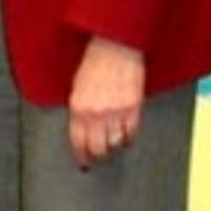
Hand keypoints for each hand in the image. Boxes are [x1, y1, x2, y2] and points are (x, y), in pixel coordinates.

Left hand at [67, 36, 144, 168]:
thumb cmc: (95, 63)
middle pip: (98, 148)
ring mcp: (116, 111)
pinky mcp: (133, 107)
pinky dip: (128, 137)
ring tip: (113, 143)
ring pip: (115, 143)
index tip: (83, 163)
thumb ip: (79, 109)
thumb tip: (82, 130)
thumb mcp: (77, 87)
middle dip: (98, 154)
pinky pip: (131, 133)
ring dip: (113, 146)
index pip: (78, 142)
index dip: (81, 156)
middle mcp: (96, 112)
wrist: (115, 47)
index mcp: (78, 107)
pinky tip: (126, 136)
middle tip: (99, 155)